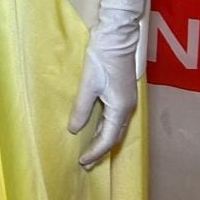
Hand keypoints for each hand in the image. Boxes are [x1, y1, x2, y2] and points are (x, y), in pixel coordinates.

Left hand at [68, 44, 137, 168]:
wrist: (117, 35)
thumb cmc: (103, 57)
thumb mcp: (89, 84)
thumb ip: (82, 108)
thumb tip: (73, 130)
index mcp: (120, 108)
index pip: (107, 139)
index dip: (95, 152)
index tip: (82, 162)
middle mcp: (127, 108)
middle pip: (113, 136)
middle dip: (100, 151)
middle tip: (86, 163)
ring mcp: (126, 100)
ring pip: (115, 127)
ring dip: (102, 139)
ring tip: (90, 150)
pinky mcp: (122, 92)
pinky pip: (114, 117)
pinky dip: (104, 127)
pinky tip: (95, 127)